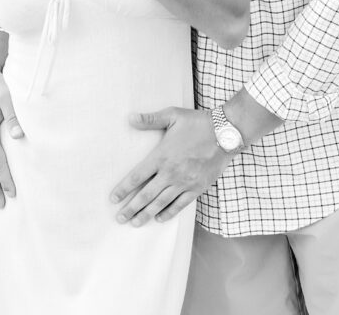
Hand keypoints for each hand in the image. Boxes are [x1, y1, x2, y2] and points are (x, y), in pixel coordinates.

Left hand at [110, 107, 231, 226]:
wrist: (225, 133)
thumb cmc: (197, 122)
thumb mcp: (172, 115)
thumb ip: (150, 119)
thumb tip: (130, 118)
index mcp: (161, 156)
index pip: (137, 176)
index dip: (124, 189)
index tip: (113, 198)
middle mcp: (171, 172)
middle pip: (146, 195)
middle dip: (131, 208)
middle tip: (119, 218)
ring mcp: (184, 182)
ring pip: (161, 203)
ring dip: (146, 214)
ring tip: (135, 223)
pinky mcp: (197, 188)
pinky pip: (180, 205)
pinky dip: (169, 213)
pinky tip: (159, 219)